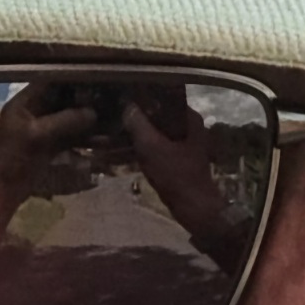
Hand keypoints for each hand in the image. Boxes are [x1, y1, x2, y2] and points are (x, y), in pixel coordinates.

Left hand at [0, 81, 96, 207]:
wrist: (2, 191)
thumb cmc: (12, 159)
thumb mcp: (37, 135)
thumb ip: (64, 121)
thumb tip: (93, 112)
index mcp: (23, 103)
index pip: (49, 82)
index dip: (71, 79)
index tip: (94, 78)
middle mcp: (33, 113)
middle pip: (62, 100)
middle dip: (83, 100)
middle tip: (108, 97)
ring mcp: (42, 130)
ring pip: (68, 119)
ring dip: (87, 119)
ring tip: (110, 117)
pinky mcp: (49, 147)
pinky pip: (70, 137)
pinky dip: (84, 137)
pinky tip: (102, 138)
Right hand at [122, 101, 225, 240]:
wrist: (194, 208)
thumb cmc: (175, 175)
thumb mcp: (152, 148)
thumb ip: (138, 124)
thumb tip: (127, 105)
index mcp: (188, 118)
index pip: (163, 96)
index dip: (142, 96)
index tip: (122, 97)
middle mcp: (188, 126)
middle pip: (157, 114)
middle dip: (135, 117)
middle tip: (112, 115)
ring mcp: (183, 143)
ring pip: (154, 132)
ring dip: (135, 134)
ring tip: (110, 133)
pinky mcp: (177, 158)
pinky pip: (155, 146)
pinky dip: (140, 148)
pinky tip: (119, 151)